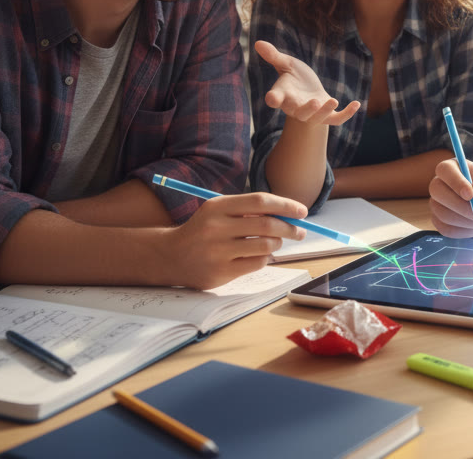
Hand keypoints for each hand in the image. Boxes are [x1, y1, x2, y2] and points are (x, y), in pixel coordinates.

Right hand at [163, 192, 308, 288]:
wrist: (170, 256)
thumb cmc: (204, 230)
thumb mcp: (219, 212)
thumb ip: (249, 210)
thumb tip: (289, 213)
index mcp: (218, 207)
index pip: (260, 201)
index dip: (286, 205)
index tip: (302, 211)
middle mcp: (216, 227)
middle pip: (267, 225)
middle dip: (290, 228)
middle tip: (300, 231)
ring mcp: (218, 251)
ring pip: (265, 246)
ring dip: (277, 244)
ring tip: (274, 243)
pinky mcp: (220, 272)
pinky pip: (257, 263)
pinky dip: (265, 258)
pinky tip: (259, 255)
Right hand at [255, 40, 359, 124]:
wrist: (308, 91)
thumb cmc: (294, 77)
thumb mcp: (286, 64)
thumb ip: (274, 56)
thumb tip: (257, 42)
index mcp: (284, 95)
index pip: (276, 99)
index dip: (274, 99)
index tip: (272, 99)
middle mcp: (297, 108)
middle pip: (300, 113)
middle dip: (307, 110)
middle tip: (314, 102)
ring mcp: (313, 114)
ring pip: (318, 118)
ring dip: (325, 111)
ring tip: (334, 100)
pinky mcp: (328, 115)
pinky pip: (337, 119)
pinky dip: (347, 114)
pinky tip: (357, 103)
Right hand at [428, 158, 472, 236]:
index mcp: (454, 167)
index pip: (445, 169)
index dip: (455, 181)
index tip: (471, 194)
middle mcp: (440, 183)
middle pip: (437, 191)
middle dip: (459, 205)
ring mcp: (437, 202)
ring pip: (441, 212)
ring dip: (465, 221)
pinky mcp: (439, 220)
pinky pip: (445, 229)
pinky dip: (463, 232)